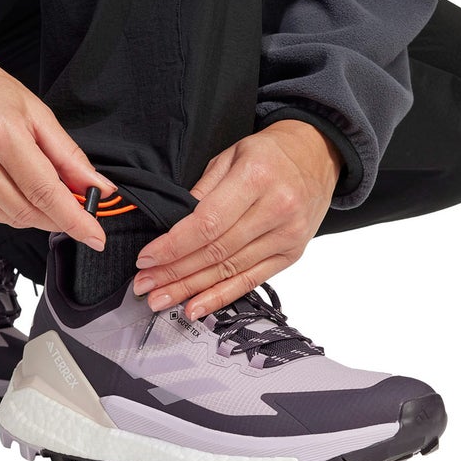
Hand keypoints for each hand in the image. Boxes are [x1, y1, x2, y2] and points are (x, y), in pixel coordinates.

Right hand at [0, 53, 115, 249]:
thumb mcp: (39, 114)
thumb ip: (70, 157)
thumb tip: (98, 188)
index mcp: (0, 134)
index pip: (44, 191)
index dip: (73, 219)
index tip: (94, 235)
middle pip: (28, 211)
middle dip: (58, 217)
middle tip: (76, 206)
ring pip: (11, 218)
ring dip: (36, 213)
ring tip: (39, 184)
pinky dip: (13, 208)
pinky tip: (14, 185)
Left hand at [132, 120, 341, 318]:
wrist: (316, 155)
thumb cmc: (268, 153)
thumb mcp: (230, 155)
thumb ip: (202, 189)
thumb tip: (172, 224)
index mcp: (256, 178)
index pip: (207, 223)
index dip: (174, 245)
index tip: (147, 258)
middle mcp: (276, 209)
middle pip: (216, 251)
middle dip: (174, 272)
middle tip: (144, 285)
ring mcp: (287, 236)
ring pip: (229, 270)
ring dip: (191, 289)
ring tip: (161, 299)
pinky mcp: (291, 254)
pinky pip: (251, 281)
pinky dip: (221, 296)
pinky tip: (196, 307)